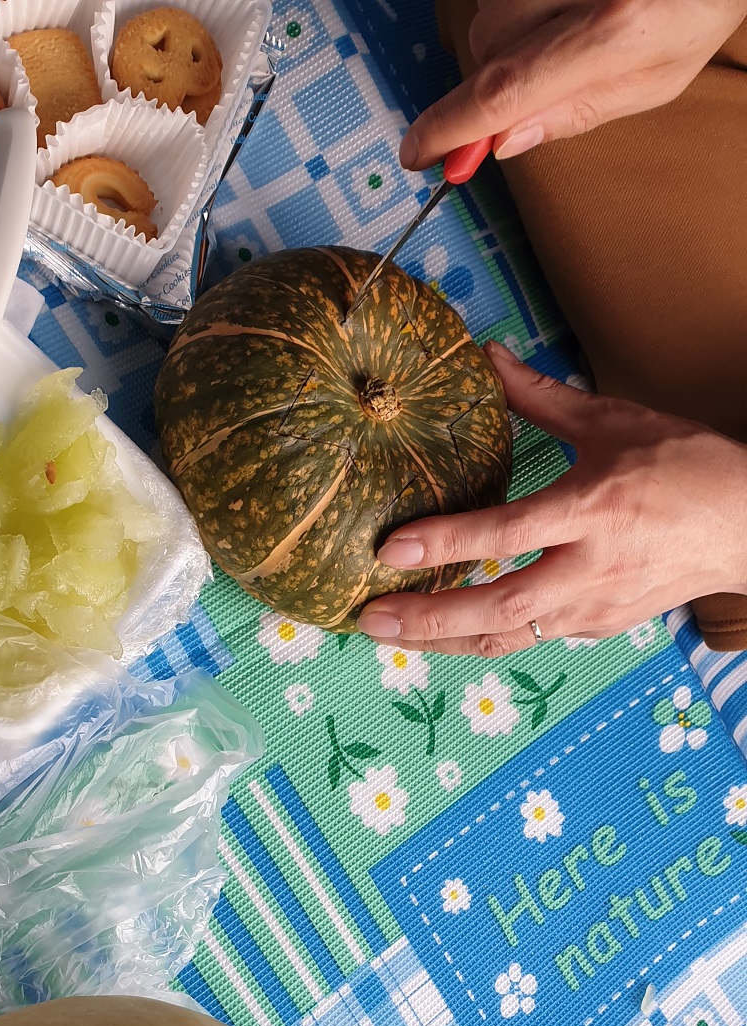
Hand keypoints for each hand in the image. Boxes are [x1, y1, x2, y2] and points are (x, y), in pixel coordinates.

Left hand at [356, 343, 746, 656]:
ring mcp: (594, 607)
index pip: (506, 534)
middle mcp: (591, 569)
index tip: (390, 550)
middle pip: (498, 609)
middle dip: (428, 620)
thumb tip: (485, 356)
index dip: (446, 544)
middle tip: (367, 619)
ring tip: (386, 635)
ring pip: (507, 639)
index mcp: (594, 509)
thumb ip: (539, 399)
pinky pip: (529, 640)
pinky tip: (439, 633)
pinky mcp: (597, 629)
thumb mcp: (612, 422)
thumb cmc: (683, 467)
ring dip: (442, 643)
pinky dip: (480, 640)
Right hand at [401, 0, 746, 167]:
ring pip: (492, 14)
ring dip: (517, 33)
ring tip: (574, 21)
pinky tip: (564, 2)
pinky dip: (523, 5)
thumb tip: (502, 143)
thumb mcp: (655, 80)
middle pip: (488, 48)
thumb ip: (577, 112)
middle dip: (503, 76)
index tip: (418, 154)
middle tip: (555, 72)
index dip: (449, 128)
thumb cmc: (697, 7)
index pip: (504, 91)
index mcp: (611, 33)